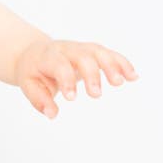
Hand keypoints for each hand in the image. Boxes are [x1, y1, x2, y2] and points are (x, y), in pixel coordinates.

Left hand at [14, 39, 137, 118]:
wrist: (34, 52)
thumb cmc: (34, 71)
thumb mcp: (29, 84)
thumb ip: (39, 99)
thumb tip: (52, 114)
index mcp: (47, 57)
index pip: (59, 65)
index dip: (66, 80)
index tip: (72, 98)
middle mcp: (65, 49)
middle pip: (82, 56)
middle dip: (91, 74)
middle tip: (96, 95)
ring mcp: (80, 48)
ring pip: (98, 51)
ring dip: (111, 65)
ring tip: (120, 82)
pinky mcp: (92, 51)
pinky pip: (109, 53)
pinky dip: (122, 63)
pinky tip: (133, 76)